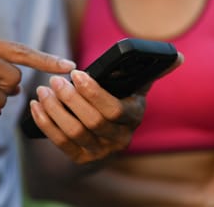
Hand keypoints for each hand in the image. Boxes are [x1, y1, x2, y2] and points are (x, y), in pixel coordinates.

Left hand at [28, 53, 182, 163]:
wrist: (107, 127)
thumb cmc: (120, 96)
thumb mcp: (136, 83)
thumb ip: (153, 69)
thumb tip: (177, 56)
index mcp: (134, 117)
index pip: (114, 110)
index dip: (93, 92)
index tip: (76, 73)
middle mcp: (120, 139)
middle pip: (91, 121)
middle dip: (70, 99)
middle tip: (54, 80)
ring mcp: (100, 151)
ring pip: (73, 132)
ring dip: (54, 110)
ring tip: (43, 90)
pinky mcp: (82, 158)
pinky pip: (60, 143)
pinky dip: (45, 123)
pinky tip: (36, 106)